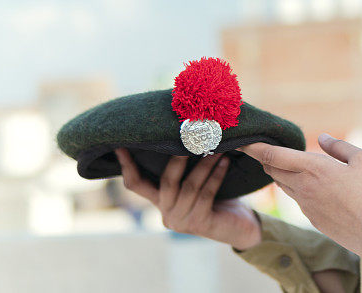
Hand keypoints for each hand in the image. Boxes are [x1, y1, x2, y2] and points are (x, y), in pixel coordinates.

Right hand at [114, 148, 261, 250]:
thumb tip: (183, 134)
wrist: (241, 227)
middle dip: (178, 158)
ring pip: (190, 186)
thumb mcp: (196, 183)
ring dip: (206, 163)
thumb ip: (184, 169)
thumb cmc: (219, 199)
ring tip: (219, 146)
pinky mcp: (199, 223)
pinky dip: (217, 175)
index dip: (126, 166)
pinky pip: (207, 194)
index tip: (119, 144)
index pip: (135, 184)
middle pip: (166, 181)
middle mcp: (166, 213)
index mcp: (160, 201)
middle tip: (190, 135)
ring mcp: (182, 221)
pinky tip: (226, 162)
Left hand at [239, 133, 361, 256]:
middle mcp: (303, 186)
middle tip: (263, 149)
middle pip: (273, 170)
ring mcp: (305, 205)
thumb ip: (339, 147)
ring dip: (280, 173)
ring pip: (283, 185)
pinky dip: (296, 188)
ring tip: (285, 164)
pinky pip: (297, 199)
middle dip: (265, 158)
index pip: (273, 155)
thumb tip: (323, 137)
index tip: (243, 141)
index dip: (254, 147)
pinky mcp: (311, 219)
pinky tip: (309, 187)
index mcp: (313, 168)